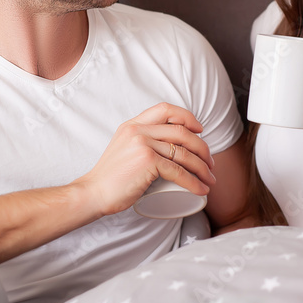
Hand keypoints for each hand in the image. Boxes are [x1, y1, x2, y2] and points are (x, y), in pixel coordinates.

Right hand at [79, 102, 215, 216]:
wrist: (93, 193)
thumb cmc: (110, 178)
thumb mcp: (124, 148)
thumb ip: (140, 142)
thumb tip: (165, 149)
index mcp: (133, 124)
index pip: (166, 109)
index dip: (187, 117)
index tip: (200, 130)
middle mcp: (138, 130)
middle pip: (181, 132)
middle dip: (202, 148)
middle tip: (209, 163)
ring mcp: (143, 144)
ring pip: (184, 153)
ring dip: (202, 168)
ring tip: (209, 179)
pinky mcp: (147, 161)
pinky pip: (179, 170)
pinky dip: (194, 182)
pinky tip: (201, 189)